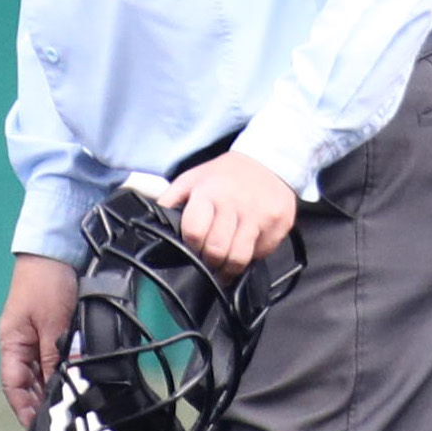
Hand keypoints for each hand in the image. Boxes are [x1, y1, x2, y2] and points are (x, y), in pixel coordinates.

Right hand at [0, 253, 78, 424]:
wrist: (54, 253)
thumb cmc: (46, 284)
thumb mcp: (53, 324)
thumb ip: (55, 357)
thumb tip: (59, 386)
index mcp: (11, 344)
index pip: (13, 386)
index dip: (23, 408)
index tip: (38, 427)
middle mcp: (18, 345)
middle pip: (25, 384)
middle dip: (39, 403)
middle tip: (59, 422)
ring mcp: (32, 339)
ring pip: (38, 375)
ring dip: (50, 389)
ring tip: (67, 407)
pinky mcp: (47, 332)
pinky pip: (49, 361)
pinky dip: (58, 374)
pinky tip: (71, 383)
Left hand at [159, 151, 300, 279]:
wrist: (269, 162)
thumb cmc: (225, 174)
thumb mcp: (193, 178)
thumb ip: (171, 199)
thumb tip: (152, 222)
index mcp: (209, 192)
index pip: (195, 233)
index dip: (191, 245)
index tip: (193, 247)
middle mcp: (235, 204)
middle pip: (217, 251)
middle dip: (209, 261)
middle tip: (208, 260)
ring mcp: (260, 216)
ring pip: (239, 259)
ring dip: (228, 268)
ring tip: (224, 265)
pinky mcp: (279, 225)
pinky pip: (261, 254)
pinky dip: (252, 256)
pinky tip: (247, 245)